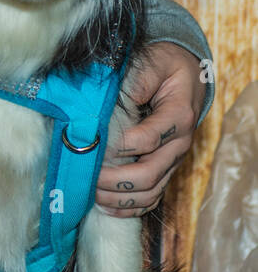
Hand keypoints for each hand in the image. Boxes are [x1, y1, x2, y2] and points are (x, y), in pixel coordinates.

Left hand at [96, 41, 206, 217]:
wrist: (184, 76)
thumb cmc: (163, 68)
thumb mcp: (152, 64)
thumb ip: (134, 82)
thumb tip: (106, 103)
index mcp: (179, 116)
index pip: (146, 140)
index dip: (118, 147)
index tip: (91, 146)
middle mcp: (180, 143)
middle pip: (149, 173)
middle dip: (113, 180)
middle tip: (87, 177)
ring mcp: (173, 160)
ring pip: (150, 191)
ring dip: (118, 198)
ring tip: (91, 194)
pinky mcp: (165, 169)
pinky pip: (152, 197)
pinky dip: (129, 207)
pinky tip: (105, 206)